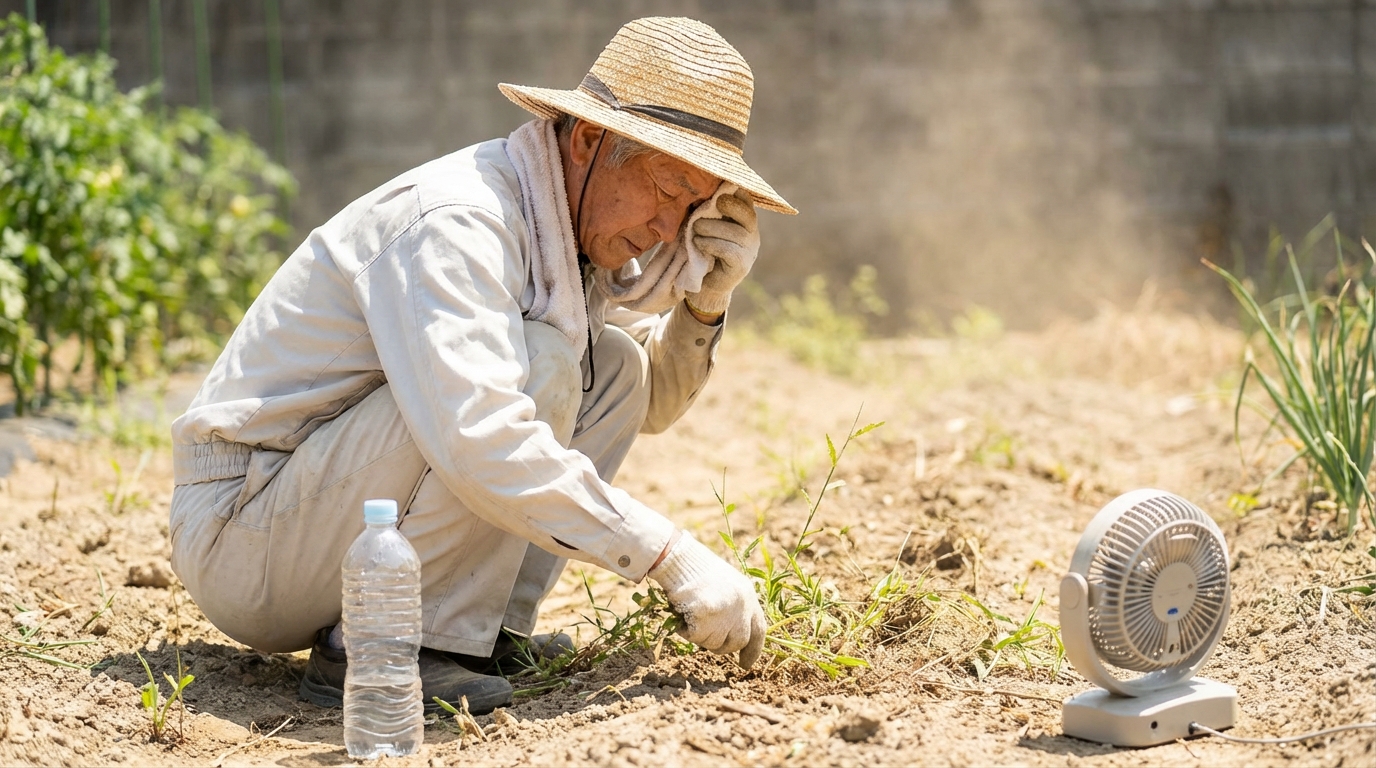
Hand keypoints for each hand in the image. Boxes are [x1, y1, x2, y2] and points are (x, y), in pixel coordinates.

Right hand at [648, 532, 765, 668]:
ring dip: (701, 636)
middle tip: (705, 634)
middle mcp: (741, 606)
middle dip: (721, 646)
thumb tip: (735, 638)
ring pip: (714, 644)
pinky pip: (695, 638)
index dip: (753, 650)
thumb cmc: (697, 569)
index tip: (745, 664)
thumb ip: (735, 607)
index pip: (759, 630)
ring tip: (691, 613)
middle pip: (736, 642)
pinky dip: (685, 631)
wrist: (679, 558)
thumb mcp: (726, 584)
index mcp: (748, 595)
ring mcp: (724, 614)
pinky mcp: (706, 619)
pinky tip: (682, 613)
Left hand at [687, 188, 759, 314]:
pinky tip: (698, 243)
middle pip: (746, 214)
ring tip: (695, 229)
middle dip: (728, 206)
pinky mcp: (741, 265)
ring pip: (734, 232)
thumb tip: (697, 186)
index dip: (734, 193)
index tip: (717, 191)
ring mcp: (749, 251)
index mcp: (745, 221)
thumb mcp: (708, 226)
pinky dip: (709, 243)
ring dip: (710, 228)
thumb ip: (709, 210)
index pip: (746, 200)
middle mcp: (752, 234)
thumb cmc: (703, 250)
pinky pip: (727, 249)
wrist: (706, 285)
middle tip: (709, 207)